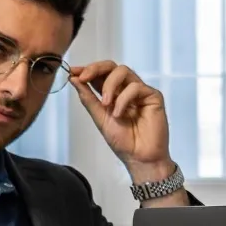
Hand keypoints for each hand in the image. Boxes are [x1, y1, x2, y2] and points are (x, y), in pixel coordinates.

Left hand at [69, 60, 173, 183]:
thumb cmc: (123, 142)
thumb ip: (88, 98)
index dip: (86, 70)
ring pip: (123, 71)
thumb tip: (73, 79)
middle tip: (83, 77)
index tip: (72, 71)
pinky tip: (119, 114)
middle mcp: (126, 90)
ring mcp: (140, 91)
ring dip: (110, 85)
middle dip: (95, 69)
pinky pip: (136, 87)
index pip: (100, 75)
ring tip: (105, 104)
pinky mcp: (153, 96)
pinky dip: (124, 99)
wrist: (139, 158)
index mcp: (113, 94)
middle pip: (111, 66)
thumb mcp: (99, 118)